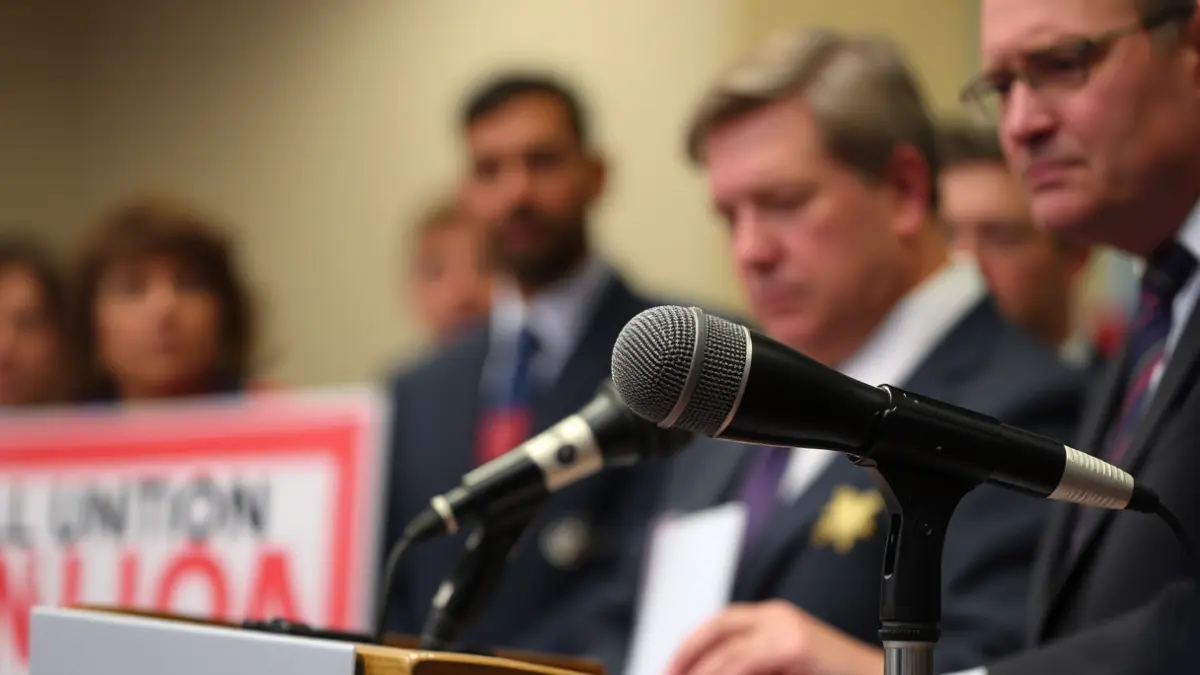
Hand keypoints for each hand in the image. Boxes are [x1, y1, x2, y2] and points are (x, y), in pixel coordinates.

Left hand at [664, 600, 883, 674]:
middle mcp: (778, 616)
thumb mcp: (785, 669)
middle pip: (719, 628)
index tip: (672, 666)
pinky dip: (724, 674)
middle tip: (670, 674)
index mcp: (775, 617)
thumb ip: (755, 667)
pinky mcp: (795, 646)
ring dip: (703, 671)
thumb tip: (716, 672)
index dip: (692, 643)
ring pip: (728, 650)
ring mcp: (787, 629)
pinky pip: (745, 661)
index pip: (722, 623)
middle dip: (689, 654)